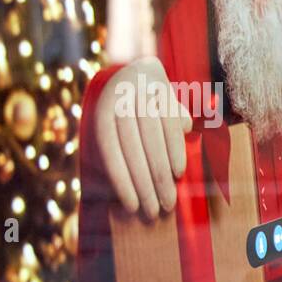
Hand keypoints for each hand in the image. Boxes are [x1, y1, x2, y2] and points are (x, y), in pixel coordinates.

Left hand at [95, 56, 191, 219]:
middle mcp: (121, 98)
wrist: (141, 69)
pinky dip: (176, 151)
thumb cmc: (127, 113)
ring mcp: (145, 93)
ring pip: (153, 139)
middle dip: (146, 184)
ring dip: (162, 174)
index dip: (122, 181)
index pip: (111, 150)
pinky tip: (179, 173)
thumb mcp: (114, 128)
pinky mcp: (167, 92)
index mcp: (103, 110)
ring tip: (168, 200)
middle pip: (134, 148)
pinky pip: (172, 127)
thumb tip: (120, 199)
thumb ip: (115, 155)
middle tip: (154, 212)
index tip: (133, 207)